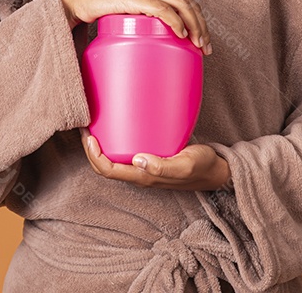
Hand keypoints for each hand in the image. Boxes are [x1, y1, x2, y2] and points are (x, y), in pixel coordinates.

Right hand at [60, 0, 211, 53]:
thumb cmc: (104, 4)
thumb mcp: (133, 5)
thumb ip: (147, 12)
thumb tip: (161, 37)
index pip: (188, 0)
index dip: (200, 21)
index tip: (204, 42)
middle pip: (189, 4)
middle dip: (202, 27)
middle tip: (205, 49)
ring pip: (181, 6)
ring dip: (194, 26)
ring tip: (197, 45)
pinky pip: (162, 9)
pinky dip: (175, 21)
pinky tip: (181, 34)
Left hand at [80, 127, 230, 190]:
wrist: (216, 170)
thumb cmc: (202, 166)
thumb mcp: (187, 164)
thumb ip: (164, 166)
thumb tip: (138, 160)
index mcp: (143, 177)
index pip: (108, 171)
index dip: (94, 156)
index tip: (89, 136)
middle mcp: (139, 174)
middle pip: (105, 166)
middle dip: (90, 150)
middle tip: (84, 126)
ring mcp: (143, 168)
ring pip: (113, 161)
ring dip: (100, 146)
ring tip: (94, 124)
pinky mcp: (149, 159)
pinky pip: (125, 153)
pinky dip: (114, 142)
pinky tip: (116, 125)